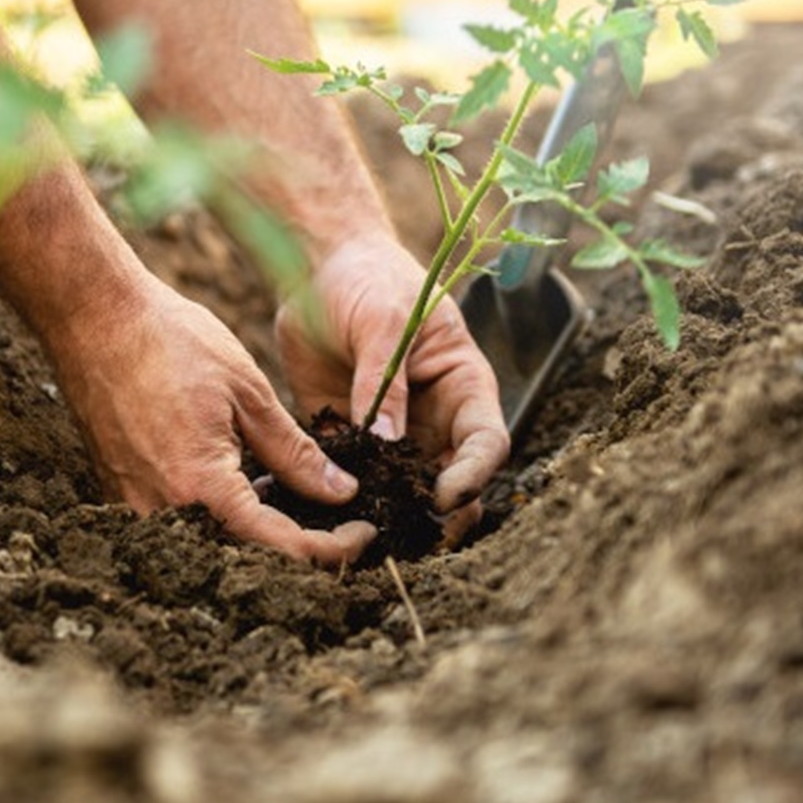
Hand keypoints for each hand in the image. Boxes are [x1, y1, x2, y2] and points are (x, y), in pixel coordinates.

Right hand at [43, 271, 375, 563]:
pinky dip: (221, 511)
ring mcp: (135, 505)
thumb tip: (341, 493)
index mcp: (202, 488)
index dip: (334, 549)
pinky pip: (182, 521)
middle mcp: (164, 511)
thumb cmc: (171, 342)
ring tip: (292, 490)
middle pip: (246, 557)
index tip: (366, 531)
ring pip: (213, 543)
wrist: (93, 317)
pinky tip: (244, 476)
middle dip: (300, 545)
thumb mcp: (249, 393)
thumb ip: (296, 453)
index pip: (283, 548)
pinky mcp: (121, 490)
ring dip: (259, 529)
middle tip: (338, 519)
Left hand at [276, 234, 509, 533]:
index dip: (473, 475)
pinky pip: (350, 476)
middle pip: (450, 480)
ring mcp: (391, 432)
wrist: (317, 266)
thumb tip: (387, 444)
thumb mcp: (383, 321)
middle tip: (409, 536)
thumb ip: (385, 381)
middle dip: (437, 513)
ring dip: (388, 513)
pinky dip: (339, 496)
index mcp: (461, 385)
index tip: (444, 496)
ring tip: (364, 536)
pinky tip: (317, 514)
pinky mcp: (348, 436)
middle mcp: (433, 417)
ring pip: (402, 489)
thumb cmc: (367, 279)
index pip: (486, 442)